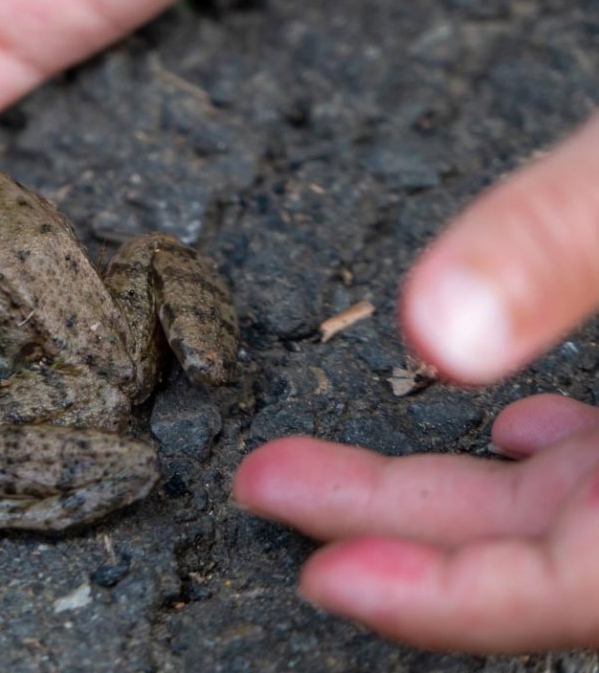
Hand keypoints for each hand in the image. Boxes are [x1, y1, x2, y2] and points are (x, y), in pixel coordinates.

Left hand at [235, 114, 598, 652]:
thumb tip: (436, 328)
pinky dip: (558, 459)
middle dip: (401, 526)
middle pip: (555, 552)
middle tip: (270, 486)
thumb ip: (572, 237)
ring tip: (323, 463)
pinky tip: (503, 430)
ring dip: (448, 488)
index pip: (582, 591)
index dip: (448, 599)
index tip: (326, 576)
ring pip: (580, 508)